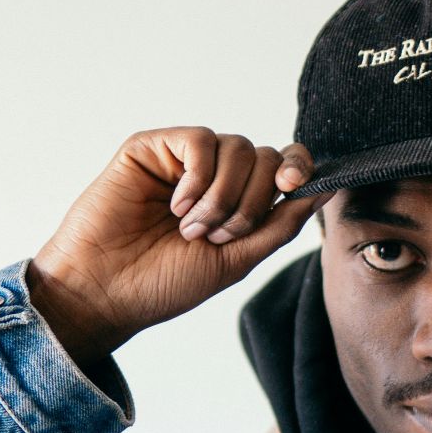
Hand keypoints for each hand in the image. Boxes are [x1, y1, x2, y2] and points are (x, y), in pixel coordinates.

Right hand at [27, 126, 332, 368]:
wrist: (105, 292)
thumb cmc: (163, 284)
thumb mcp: (237, 260)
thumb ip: (281, 224)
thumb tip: (326, 190)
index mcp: (236, 202)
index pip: (282, 165)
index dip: (297, 168)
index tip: (293, 188)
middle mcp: (212, 176)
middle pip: (265, 157)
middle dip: (252, 202)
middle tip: (218, 235)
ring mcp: (181, 161)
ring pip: (238, 147)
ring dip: (223, 196)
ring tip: (191, 228)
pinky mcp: (151, 148)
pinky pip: (199, 140)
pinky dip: (198, 178)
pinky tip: (178, 206)